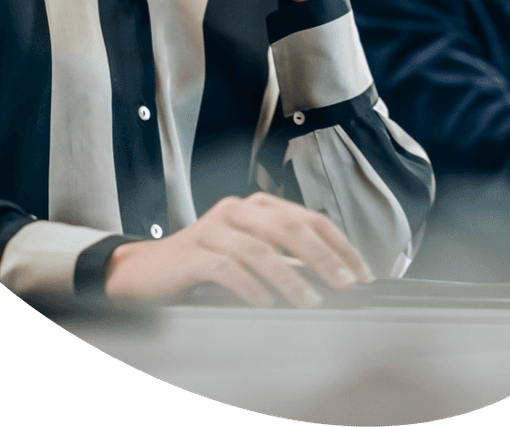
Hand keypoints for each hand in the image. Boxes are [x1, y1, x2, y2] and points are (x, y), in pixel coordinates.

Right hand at [103, 193, 374, 307]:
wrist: (147, 271)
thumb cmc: (204, 265)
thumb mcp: (250, 256)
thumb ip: (287, 260)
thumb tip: (334, 278)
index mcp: (257, 207)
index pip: (308, 218)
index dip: (339, 244)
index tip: (362, 273)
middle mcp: (237, 210)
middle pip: (288, 226)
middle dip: (323, 256)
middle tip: (345, 283)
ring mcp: (213, 229)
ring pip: (260, 248)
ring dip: (291, 278)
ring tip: (310, 302)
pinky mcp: (192, 253)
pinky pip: (226, 267)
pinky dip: (250, 286)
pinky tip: (265, 303)